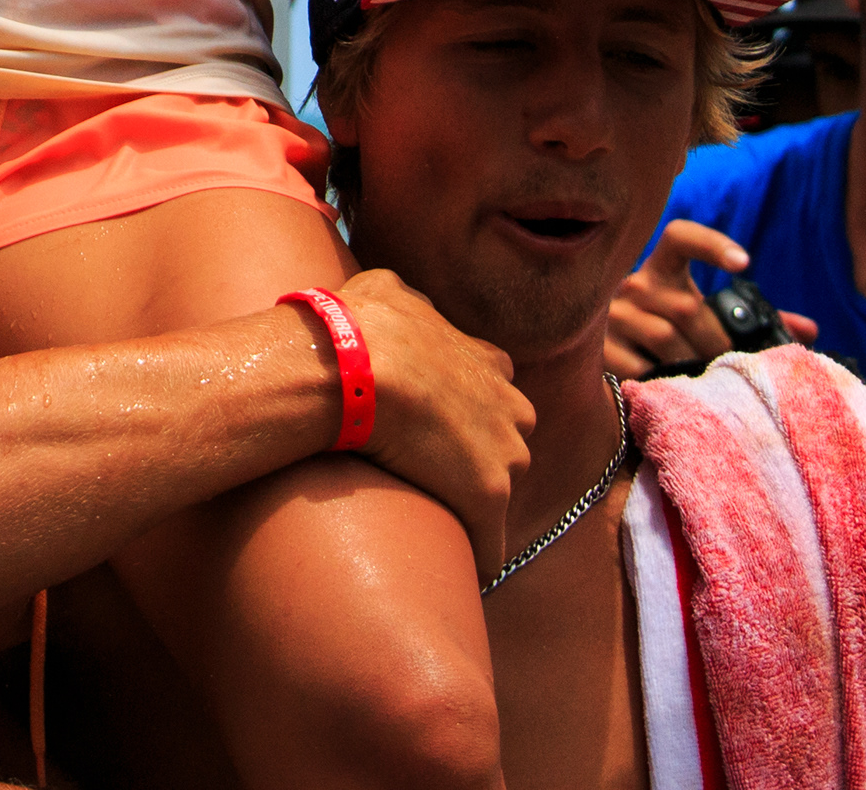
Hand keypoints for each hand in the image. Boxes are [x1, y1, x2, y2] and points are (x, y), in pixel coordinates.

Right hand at [329, 270, 533, 573]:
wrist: (355, 364)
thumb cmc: (360, 325)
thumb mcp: (388, 290)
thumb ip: (407, 299)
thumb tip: (394, 298)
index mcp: (489, 360)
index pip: (494, 391)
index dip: (464, 409)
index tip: (436, 425)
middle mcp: (510, 406)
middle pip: (506, 442)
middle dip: (477, 458)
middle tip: (433, 475)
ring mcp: (504, 453)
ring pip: (499, 489)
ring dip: (473, 505)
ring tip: (441, 525)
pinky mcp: (488, 496)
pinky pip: (491, 542)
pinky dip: (478, 557)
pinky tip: (464, 574)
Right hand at [605, 222, 819, 379]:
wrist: (615, 371)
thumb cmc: (675, 344)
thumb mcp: (706, 324)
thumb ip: (751, 324)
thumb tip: (809, 330)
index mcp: (662, 270)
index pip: (681, 237)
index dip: (711, 243)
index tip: (745, 263)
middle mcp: (633, 284)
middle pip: (686, 306)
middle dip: (716, 342)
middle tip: (728, 366)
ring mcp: (612, 315)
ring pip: (665, 337)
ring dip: (693, 364)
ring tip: (703, 380)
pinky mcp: (600, 348)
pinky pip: (640, 365)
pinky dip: (663, 382)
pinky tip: (671, 389)